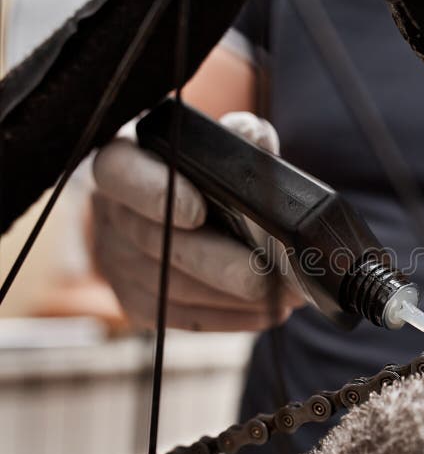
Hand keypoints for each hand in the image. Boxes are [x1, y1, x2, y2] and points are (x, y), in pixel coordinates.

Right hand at [91, 112, 304, 330]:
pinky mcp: (136, 301)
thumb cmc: (202, 170)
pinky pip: (180, 318)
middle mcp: (110, 214)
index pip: (120, 174)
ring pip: (170, 289)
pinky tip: (267, 313)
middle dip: (217, 264)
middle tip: (265, 275)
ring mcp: (117, 262)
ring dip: (232, 297)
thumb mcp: (218, 144)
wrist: (177, 208)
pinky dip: (228, 318)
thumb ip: (237, 136)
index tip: (196, 212)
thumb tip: (254, 138)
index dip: (155, 194)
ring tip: (284, 295)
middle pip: (157, 243)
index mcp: (122, 162)